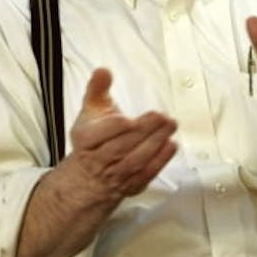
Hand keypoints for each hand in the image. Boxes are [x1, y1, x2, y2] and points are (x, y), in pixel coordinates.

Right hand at [64, 68, 177, 202]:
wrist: (89, 176)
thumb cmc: (93, 139)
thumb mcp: (91, 111)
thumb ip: (98, 88)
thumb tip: (103, 71)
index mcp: (85, 140)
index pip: (96, 135)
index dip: (112, 128)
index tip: (128, 119)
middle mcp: (98, 160)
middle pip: (120, 147)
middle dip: (142, 131)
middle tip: (161, 117)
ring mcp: (115, 175)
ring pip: (135, 161)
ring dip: (155, 143)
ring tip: (170, 125)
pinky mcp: (131, 185)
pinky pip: (146, 174)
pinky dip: (160, 160)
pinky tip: (171, 145)